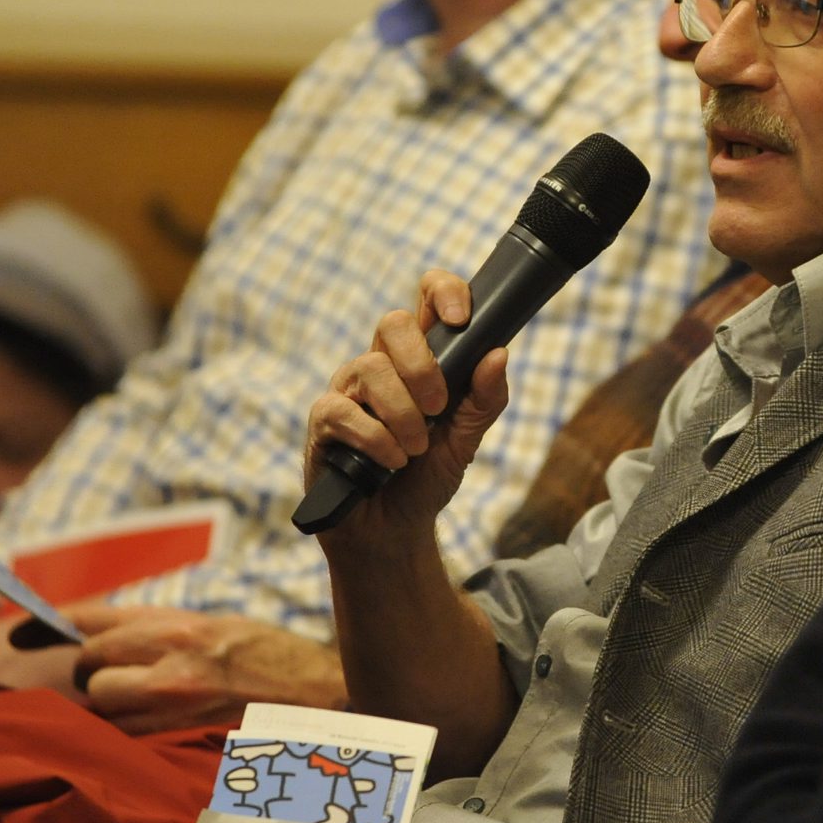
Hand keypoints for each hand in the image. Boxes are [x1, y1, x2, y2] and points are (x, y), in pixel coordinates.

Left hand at [69, 604, 344, 733]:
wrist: (328, 704)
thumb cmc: (277, 664)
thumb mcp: (220, 628)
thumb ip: (163, 632)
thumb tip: (104, 639)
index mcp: (181, 624)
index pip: (93, 618)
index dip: (47, 624)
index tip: (19, 632)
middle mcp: (171, 660)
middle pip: (90, 666)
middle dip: (96, 674)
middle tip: (122, 681)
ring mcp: (174, 705)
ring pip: (103, 707)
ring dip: (113, 710)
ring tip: (148, 709)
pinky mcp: (180, 743)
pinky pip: (127, 741)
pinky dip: (129, 738)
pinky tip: (154, 734)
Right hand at [304, 269, 511, 559]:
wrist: (395, 530)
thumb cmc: (428, 476)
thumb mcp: (467, 439)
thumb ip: (485, 399)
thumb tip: (498, 354)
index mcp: (419, 357)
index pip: (426, 296)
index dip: (444, 292)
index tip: (461, 320)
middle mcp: (381, 363)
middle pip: (393, 321)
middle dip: (423, 366)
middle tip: (439, 408)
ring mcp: (349, 388)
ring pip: (371, 367)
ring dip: (404, 415)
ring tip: (415, 450)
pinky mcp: (324, 420)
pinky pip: (345, 411)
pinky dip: (377, 440)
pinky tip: (391, 461)